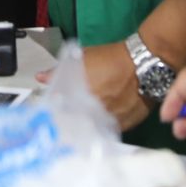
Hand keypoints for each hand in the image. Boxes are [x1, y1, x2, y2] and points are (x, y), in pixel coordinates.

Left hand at [36, 40, 151, 131]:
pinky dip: (108, 122)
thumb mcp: (82, 58)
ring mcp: (111, 123)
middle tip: (74, 112)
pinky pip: (112, 128)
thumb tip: (40, 78)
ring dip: (91, 123)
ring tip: (92, 114)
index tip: (57, 110)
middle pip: (78, 124)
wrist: (145, 64)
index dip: (59, 113)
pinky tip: (107, 115)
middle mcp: (95, 116)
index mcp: (80, 101)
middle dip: (74, 119)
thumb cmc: (111, 59)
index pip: (62, 115)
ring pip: (96, 128)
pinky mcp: (127, 126)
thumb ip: (58, 72)